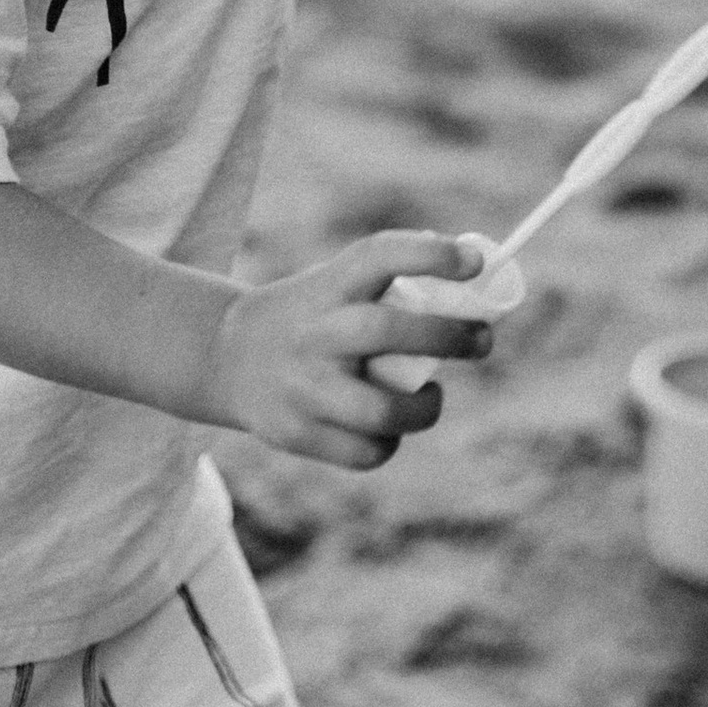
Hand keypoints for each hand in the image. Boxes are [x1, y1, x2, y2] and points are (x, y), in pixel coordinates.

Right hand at [208, 229, 495, 469]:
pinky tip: (388, 425)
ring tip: (432, 396)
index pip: (379, 255)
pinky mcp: (297, 433)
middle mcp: (315, 332)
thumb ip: (394, 278)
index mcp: (330, 286)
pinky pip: (367, 451)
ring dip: (426, 409)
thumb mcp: (338, 282)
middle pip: (388, 331)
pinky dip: (390, 441)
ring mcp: (304, 387)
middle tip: (481, 340)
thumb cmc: (314, 315)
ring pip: (383, 411)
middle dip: (449, 336)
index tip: (473, 263)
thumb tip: (478, 270)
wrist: (227, 356)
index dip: (431, 254)